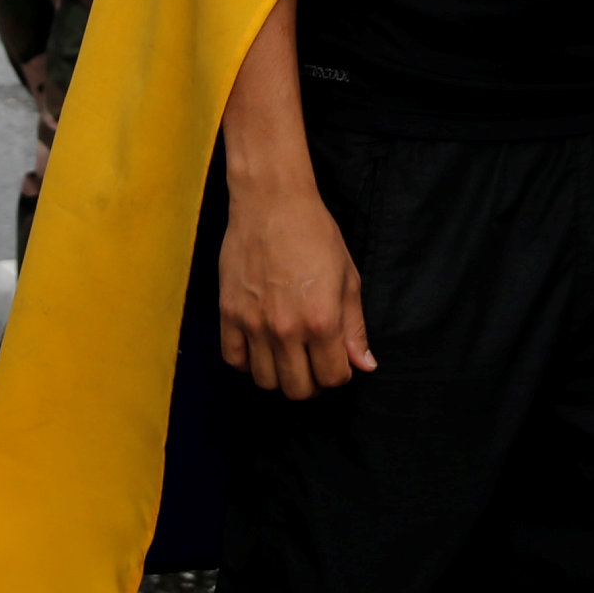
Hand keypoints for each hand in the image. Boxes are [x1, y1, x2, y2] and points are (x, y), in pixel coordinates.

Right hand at [217, 178, 374, 398]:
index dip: (339, 374)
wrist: (271, 203)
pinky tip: (259, 347)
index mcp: (322, 320)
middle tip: (313, 363)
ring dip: (280, 376)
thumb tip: (364, 365)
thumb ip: (355, 327)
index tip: (336, 360)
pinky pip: (234, 360)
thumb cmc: (315, 234)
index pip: (333, 377)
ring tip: (287, 356)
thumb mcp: (348, 278)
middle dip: (312, 383)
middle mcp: (287, 329)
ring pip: (265, 381)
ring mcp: (254, 324)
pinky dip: (247, 362)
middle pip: (298, 389)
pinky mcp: (229, 314)